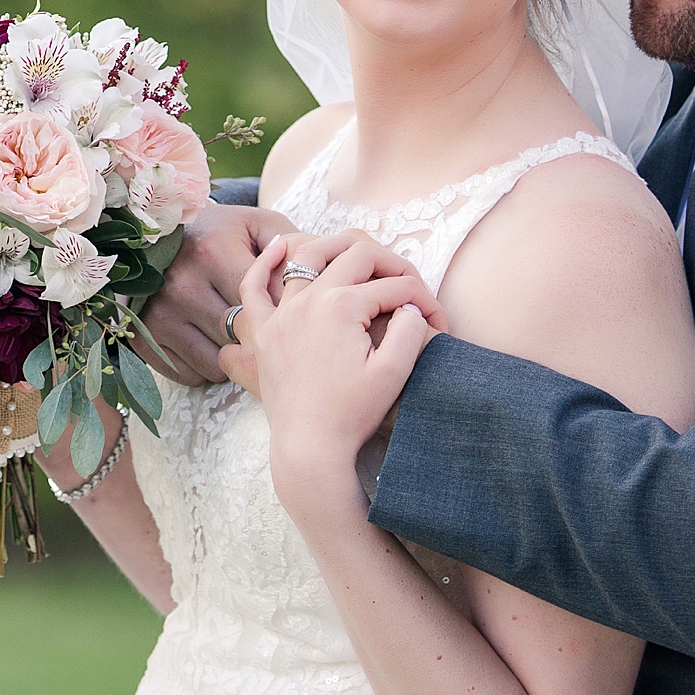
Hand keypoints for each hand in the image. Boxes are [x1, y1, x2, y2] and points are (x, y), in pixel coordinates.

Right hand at [140, 201, 298, 387]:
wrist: (159, 238)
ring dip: (236, 360)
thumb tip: (321, 275)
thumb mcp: (257, 225)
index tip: (292, 312)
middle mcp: (183, 284)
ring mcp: (161, 314)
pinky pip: (193, 375)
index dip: (285, 313)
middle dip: (263, 340)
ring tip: (242, 338)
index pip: (265, 304)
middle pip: (242, 338)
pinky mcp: (145, 339)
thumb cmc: (220, 234)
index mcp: (213, 252)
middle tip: (273, 334)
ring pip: (219, 363)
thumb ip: (293, 245)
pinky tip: (215, 346)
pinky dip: (209, 368)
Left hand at [234, 233, 444, 505]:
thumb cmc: (352, 415)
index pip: (393, 287)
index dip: (423, 300)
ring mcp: (283, 312)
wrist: (310, 448)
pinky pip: (255, 286)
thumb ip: (409, 330)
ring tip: (358, 250)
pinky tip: (279, 246)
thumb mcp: (393, 373)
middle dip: (391, 264)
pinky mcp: (266, 331)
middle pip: (356, 257)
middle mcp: (309, 300)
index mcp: (343, 306)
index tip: (439, 323)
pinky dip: (266, 262)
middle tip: (408, 284)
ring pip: (308, 257)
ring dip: (336, 246)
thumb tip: (411, 305)